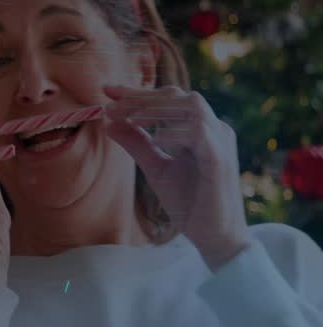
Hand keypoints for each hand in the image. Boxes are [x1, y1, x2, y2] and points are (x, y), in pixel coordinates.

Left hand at [103, 84, 251, 268]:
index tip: (107, 90)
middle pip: (178, 96)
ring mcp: (220, 142)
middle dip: (142, 97)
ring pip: (191, 107)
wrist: (215, 236)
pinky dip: (174, 132)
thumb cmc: (190, 202)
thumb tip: (109, 122)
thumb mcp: (156, 168)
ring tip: (128, 118)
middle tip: (110, 103)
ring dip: (156, 109)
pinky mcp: (220, 160)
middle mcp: (214, 129)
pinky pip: (199, 133)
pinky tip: (154, 139)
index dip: (138, 93)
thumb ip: (136, 144)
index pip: (170, 99)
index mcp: (200, 129)